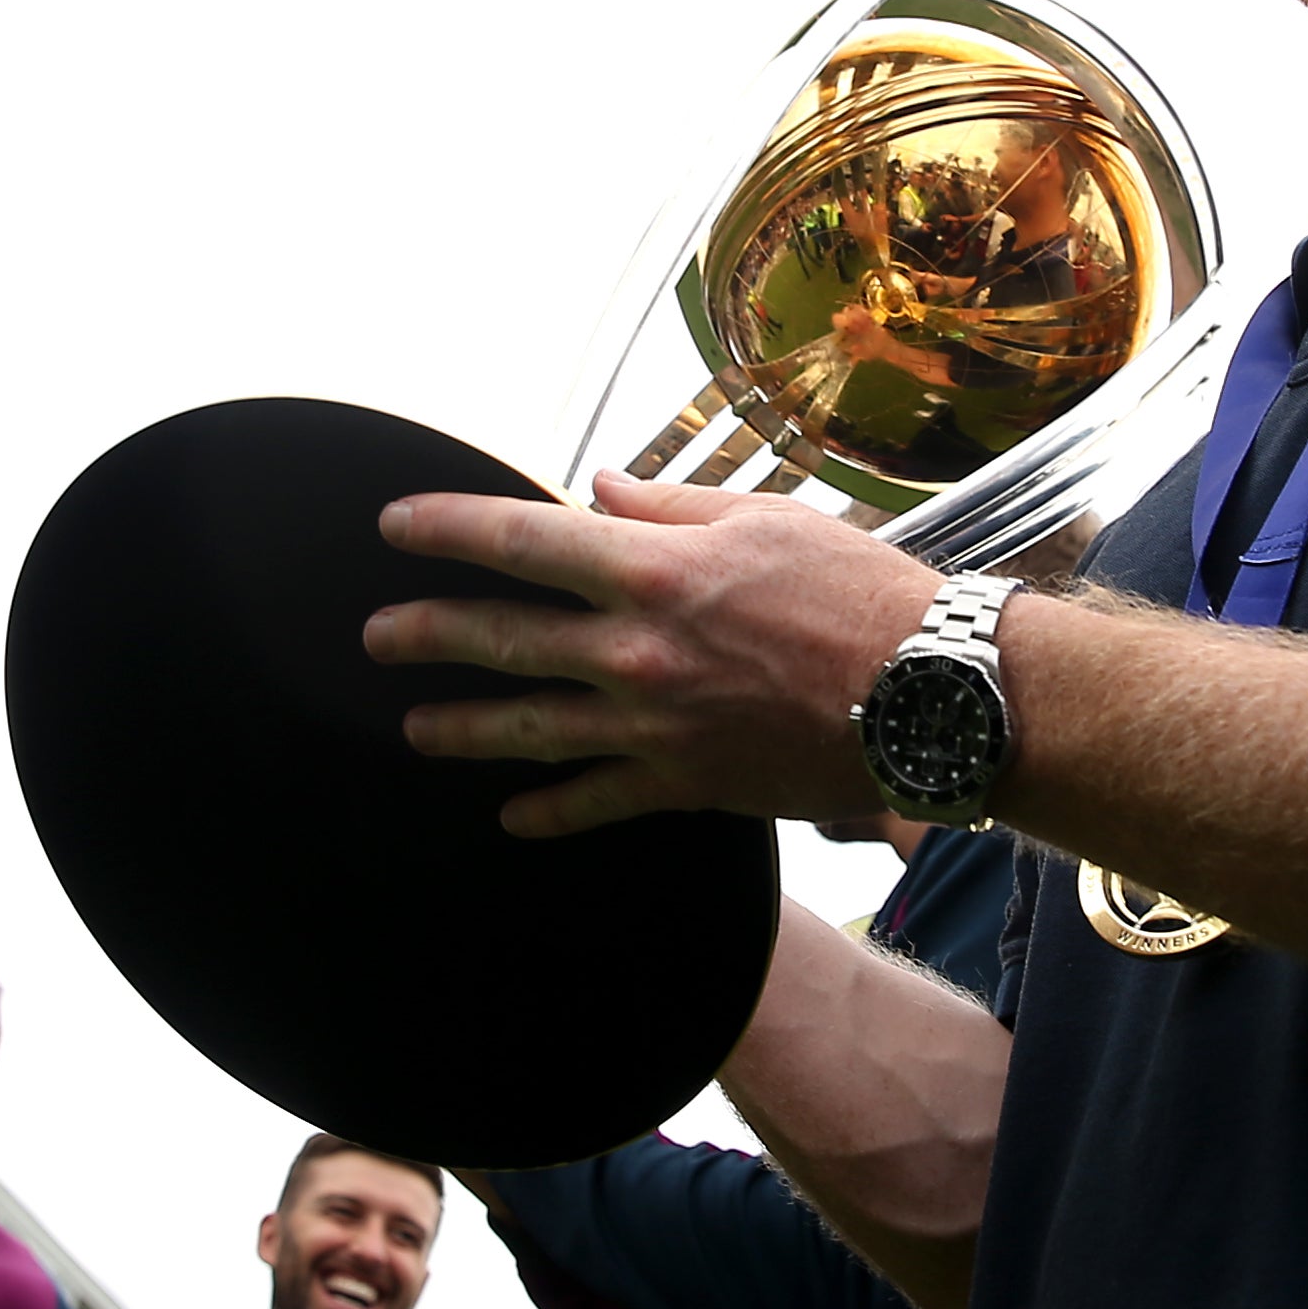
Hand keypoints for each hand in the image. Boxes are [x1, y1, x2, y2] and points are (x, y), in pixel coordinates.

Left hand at [363, 475, 941, 836]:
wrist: (929, 694)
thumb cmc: (859, 592)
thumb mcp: (763, 520)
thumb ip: (668, 509)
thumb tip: (598, 492)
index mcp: (652, 570)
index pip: (519, 539)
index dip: (446, 530)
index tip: (395, 526)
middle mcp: (635, 650)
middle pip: (501, 638)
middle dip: (427, 635)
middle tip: (378, 637)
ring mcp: (652, 724)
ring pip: (528, 728)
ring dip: (461, 727)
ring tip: (415, 727)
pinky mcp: (683, 782)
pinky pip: (595, 801)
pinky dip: (548, 811)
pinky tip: (511, 816)